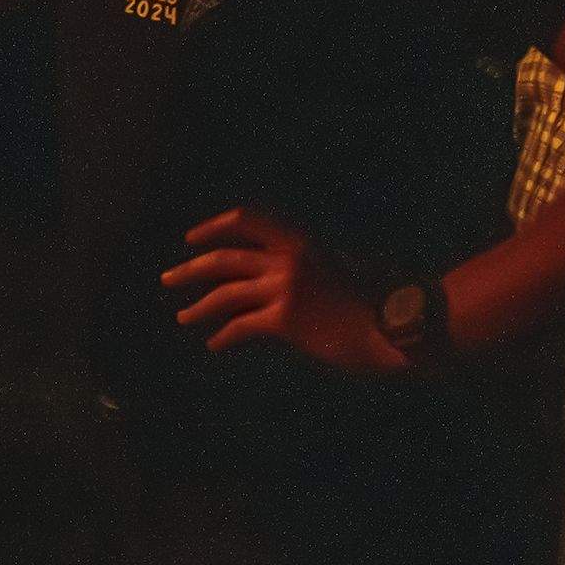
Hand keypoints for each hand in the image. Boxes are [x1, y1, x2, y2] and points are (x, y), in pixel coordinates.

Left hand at [163, 208, 404, 373]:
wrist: (396, 330)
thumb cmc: (375, 302)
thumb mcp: (340, 268)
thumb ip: (306, 265)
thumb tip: (274, 274)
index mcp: (301, 241)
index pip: (246, 219)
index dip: (214, 227)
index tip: (191, 238)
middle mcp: (287, 259)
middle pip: (224, 259)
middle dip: (190, 269)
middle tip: (167, 279)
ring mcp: (284, 288)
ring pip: (224, 294)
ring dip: (198, 307)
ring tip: (183, 317)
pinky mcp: (284, 320)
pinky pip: (240, 327)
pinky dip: (223, 336)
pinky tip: (214, 345)